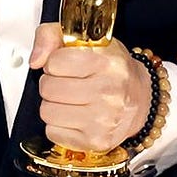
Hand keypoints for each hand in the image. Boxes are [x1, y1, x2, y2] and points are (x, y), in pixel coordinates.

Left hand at [29, 22, 150, 151]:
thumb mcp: (87, 40)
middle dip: (52, 83)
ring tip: (70, 99)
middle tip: (67, 82)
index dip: (54, 62)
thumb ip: (51, 35)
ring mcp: (103, 119)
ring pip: (47, 112)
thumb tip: (36, 60)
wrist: (141, 99)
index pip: (56, 62)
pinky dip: (58, 125)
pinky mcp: (96, 141)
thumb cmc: (112, 70)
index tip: (65, 64)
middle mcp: (108, 91)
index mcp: (107, 62)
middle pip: (48, 88)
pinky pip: (52, 132)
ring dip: (53, 105)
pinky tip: (74, 116)